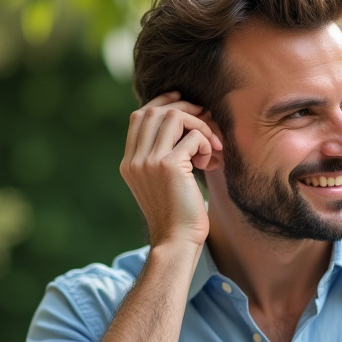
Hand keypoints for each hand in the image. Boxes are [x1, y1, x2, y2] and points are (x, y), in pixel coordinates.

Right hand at [120, 92, 221, 247]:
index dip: (162, 103)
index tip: (182, 100)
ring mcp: (149, 162)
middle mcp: (135, 160)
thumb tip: (183, 125)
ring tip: (211, 146)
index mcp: (129, 162)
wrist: (176, 241)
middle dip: (184, 108)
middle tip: (205, 118)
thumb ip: (162, 157)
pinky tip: (210, 162)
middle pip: (155, 111)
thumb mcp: (162, 183)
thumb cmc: (177, 215)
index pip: (139, 117)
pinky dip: (206, 143)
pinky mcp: (169, 166)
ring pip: (174, 118)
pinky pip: (193, 137)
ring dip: (199, 125)